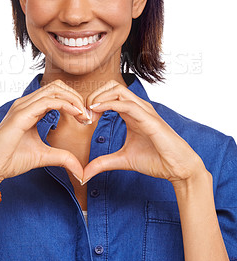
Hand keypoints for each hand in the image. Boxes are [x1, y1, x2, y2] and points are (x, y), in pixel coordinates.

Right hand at [0, 80, 90, 186]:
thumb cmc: (10, 159)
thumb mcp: (44, 156)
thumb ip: (63, 157)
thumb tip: (81, 171)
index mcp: (30, 109)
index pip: (56, 93)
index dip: (74, 101)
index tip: (85, 119)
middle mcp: (26, 103)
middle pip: (57, 86)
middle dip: (76, 97)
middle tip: (87, 115)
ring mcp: (22, 106)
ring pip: (54, 90)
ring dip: (73, 100)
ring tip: (83, 116)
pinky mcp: (21, 114)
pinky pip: (48, 101)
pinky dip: (66, 105)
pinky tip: (76, 115)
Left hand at [83, 80, 205, 185]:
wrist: (178, 168)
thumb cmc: (156, 159)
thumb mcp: (122, 160)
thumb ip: (103, 163)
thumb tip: (83, 174)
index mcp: (131, 112)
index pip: (109, 94)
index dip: (92, 101)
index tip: (83, 119)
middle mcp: (137, 107)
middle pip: (111, 86)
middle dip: (93, 95)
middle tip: (84, 113)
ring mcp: (144, 111)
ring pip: (118, 90)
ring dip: (99, 98)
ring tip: (89, 113)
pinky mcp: (149, 119)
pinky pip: (127, 104)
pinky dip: (109, 104)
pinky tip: (97, 111)